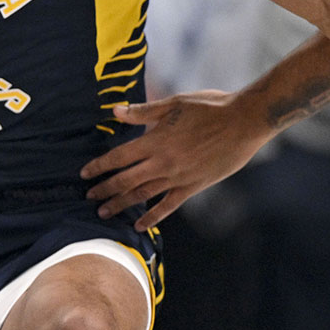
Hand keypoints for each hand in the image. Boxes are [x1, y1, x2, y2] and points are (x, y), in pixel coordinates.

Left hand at [80, 89, 272, 230]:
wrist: (244, 121)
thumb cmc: (209, 106)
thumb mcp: (173, 104)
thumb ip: (143, 112)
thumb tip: (115, 111)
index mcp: (155, 140)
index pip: (119, 157)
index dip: (100, 166)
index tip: (84, 174)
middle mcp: (163, 162)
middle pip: (125, 179)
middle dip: (105, 189)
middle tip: (88, 197)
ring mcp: (178, 177)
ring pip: (143, 194)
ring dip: (122, 204)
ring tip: (104, 213)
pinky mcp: (194, 186)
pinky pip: (169, 205)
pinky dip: (153, 217)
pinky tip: (140, 226)